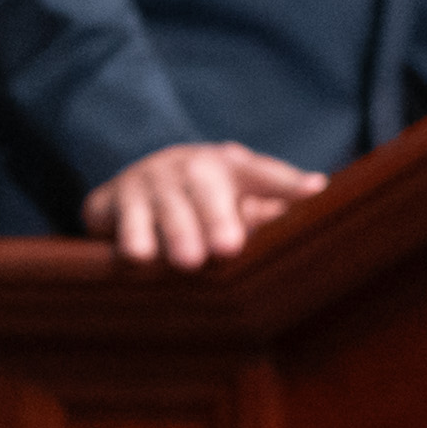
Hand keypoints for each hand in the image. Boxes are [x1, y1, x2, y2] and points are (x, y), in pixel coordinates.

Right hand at [82, 142, 325, 269]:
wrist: (141, 177)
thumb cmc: (206, 193)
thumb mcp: (240, 189)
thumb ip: (274, 194)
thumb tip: (319, 189)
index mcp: (226, 166)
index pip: (262, 172)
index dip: (287, 182)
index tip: (314, 190)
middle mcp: (185, 168)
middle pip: (202, 191)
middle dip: (212, 218)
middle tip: (226, 247)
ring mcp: (145, 181)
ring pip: (155, 208)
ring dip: (163, 233)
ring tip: (164, 257)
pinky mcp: (108, 200)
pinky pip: (116, 221)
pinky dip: (121, 239)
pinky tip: (127, 261)